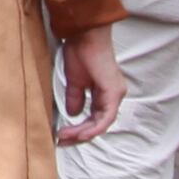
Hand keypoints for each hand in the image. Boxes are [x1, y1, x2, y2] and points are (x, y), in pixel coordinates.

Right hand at [52, 20, 127, 145]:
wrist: (84, 36)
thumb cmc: (79, 52)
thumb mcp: (74, 81)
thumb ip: (75, 98)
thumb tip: (73, 114)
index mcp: (106, 93)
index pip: (95, 118)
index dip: (79, 129)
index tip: (62, 135)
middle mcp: (114, 96)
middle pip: (98, 124)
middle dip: (79, 135)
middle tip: (62, 141)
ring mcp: (115, 95)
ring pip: (102, 123)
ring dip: (84, 133)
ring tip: (66, 137)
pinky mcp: (114, 93)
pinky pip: (105, 117)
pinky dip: (93, 127)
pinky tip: (80, 133)